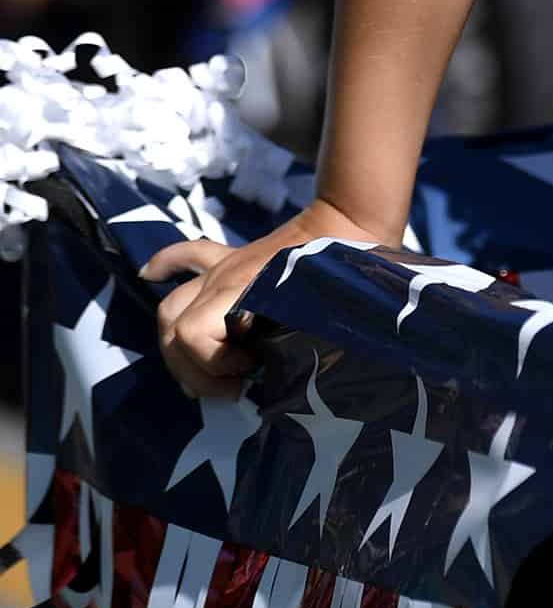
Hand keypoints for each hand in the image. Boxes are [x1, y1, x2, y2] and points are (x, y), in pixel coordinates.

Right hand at [143, 197, 378, 399]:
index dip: (213, 364)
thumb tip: (271, 386)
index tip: (250, 373)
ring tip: (205, 371)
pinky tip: (148, 274)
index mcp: (241, 291)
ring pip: (172, 305)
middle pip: (172, 327)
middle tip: (232, 386)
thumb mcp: (316, 318)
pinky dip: (165, 264)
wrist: (348, 221)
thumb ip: (288, 349)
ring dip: (177, 345)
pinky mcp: (231, 258)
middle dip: (193, 368)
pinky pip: (188, 254)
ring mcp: (222, 267)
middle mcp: (220, 279)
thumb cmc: (340, 273)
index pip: (191, 334)